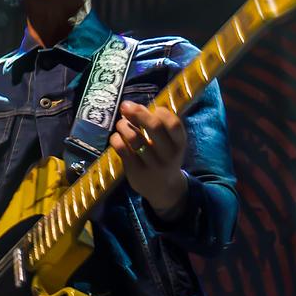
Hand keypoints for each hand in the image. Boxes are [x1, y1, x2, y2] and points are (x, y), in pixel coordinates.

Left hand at [110, 101, 188, 215]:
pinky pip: (122, 149)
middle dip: (138, 113)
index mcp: (179, 144)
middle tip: (125, 106)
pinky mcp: (135, 171)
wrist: (163, 189)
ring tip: (121, 123)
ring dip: (124, 125)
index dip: (161, 112)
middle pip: (154, 127)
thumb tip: (132, 106)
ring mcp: (152, 164)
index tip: (152, 109)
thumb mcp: (168, 143)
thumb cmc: (164, 157)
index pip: (174, 124)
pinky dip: (116, 138)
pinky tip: (117, 137)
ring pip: (135, 138)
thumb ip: (155, 124)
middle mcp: (168, 155)